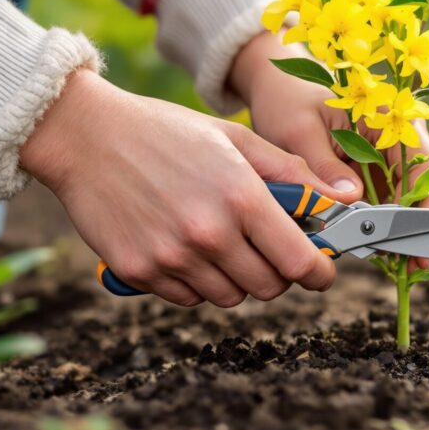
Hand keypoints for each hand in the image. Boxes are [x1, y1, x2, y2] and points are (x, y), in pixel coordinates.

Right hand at [20, 70, 346, 307]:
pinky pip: (189, 297)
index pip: (299, 262)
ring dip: (237, 277)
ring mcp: (171, 257)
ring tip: (220, 239)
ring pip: (231, 297)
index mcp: (240, 197)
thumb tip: (344, 198)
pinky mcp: (139, 272)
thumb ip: (293, 174)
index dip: (319, 272)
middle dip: (278, 272)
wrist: (85, 134)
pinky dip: (197, 281)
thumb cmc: (167, 131)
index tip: (321, 270)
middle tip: (266, 246)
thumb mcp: (236, 140)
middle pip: (270, 287)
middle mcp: (209, 233)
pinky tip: (184, 245)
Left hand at [229, 32, 428, 267]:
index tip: (425, 235)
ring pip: (406, 200)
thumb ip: (324, 166)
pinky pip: (384, 204)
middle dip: (418, 227)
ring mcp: (385, 157)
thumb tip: (352, 200)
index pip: (428, 164)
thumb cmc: (287, 100)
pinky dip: (379, 227)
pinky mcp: (370, 173)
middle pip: (424, 187)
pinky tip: (370, 246)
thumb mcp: (299, 131)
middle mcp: (396, 138)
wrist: (275, 90)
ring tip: (394, 263)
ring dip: (400, 231)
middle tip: (411, 265)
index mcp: (389, 117)